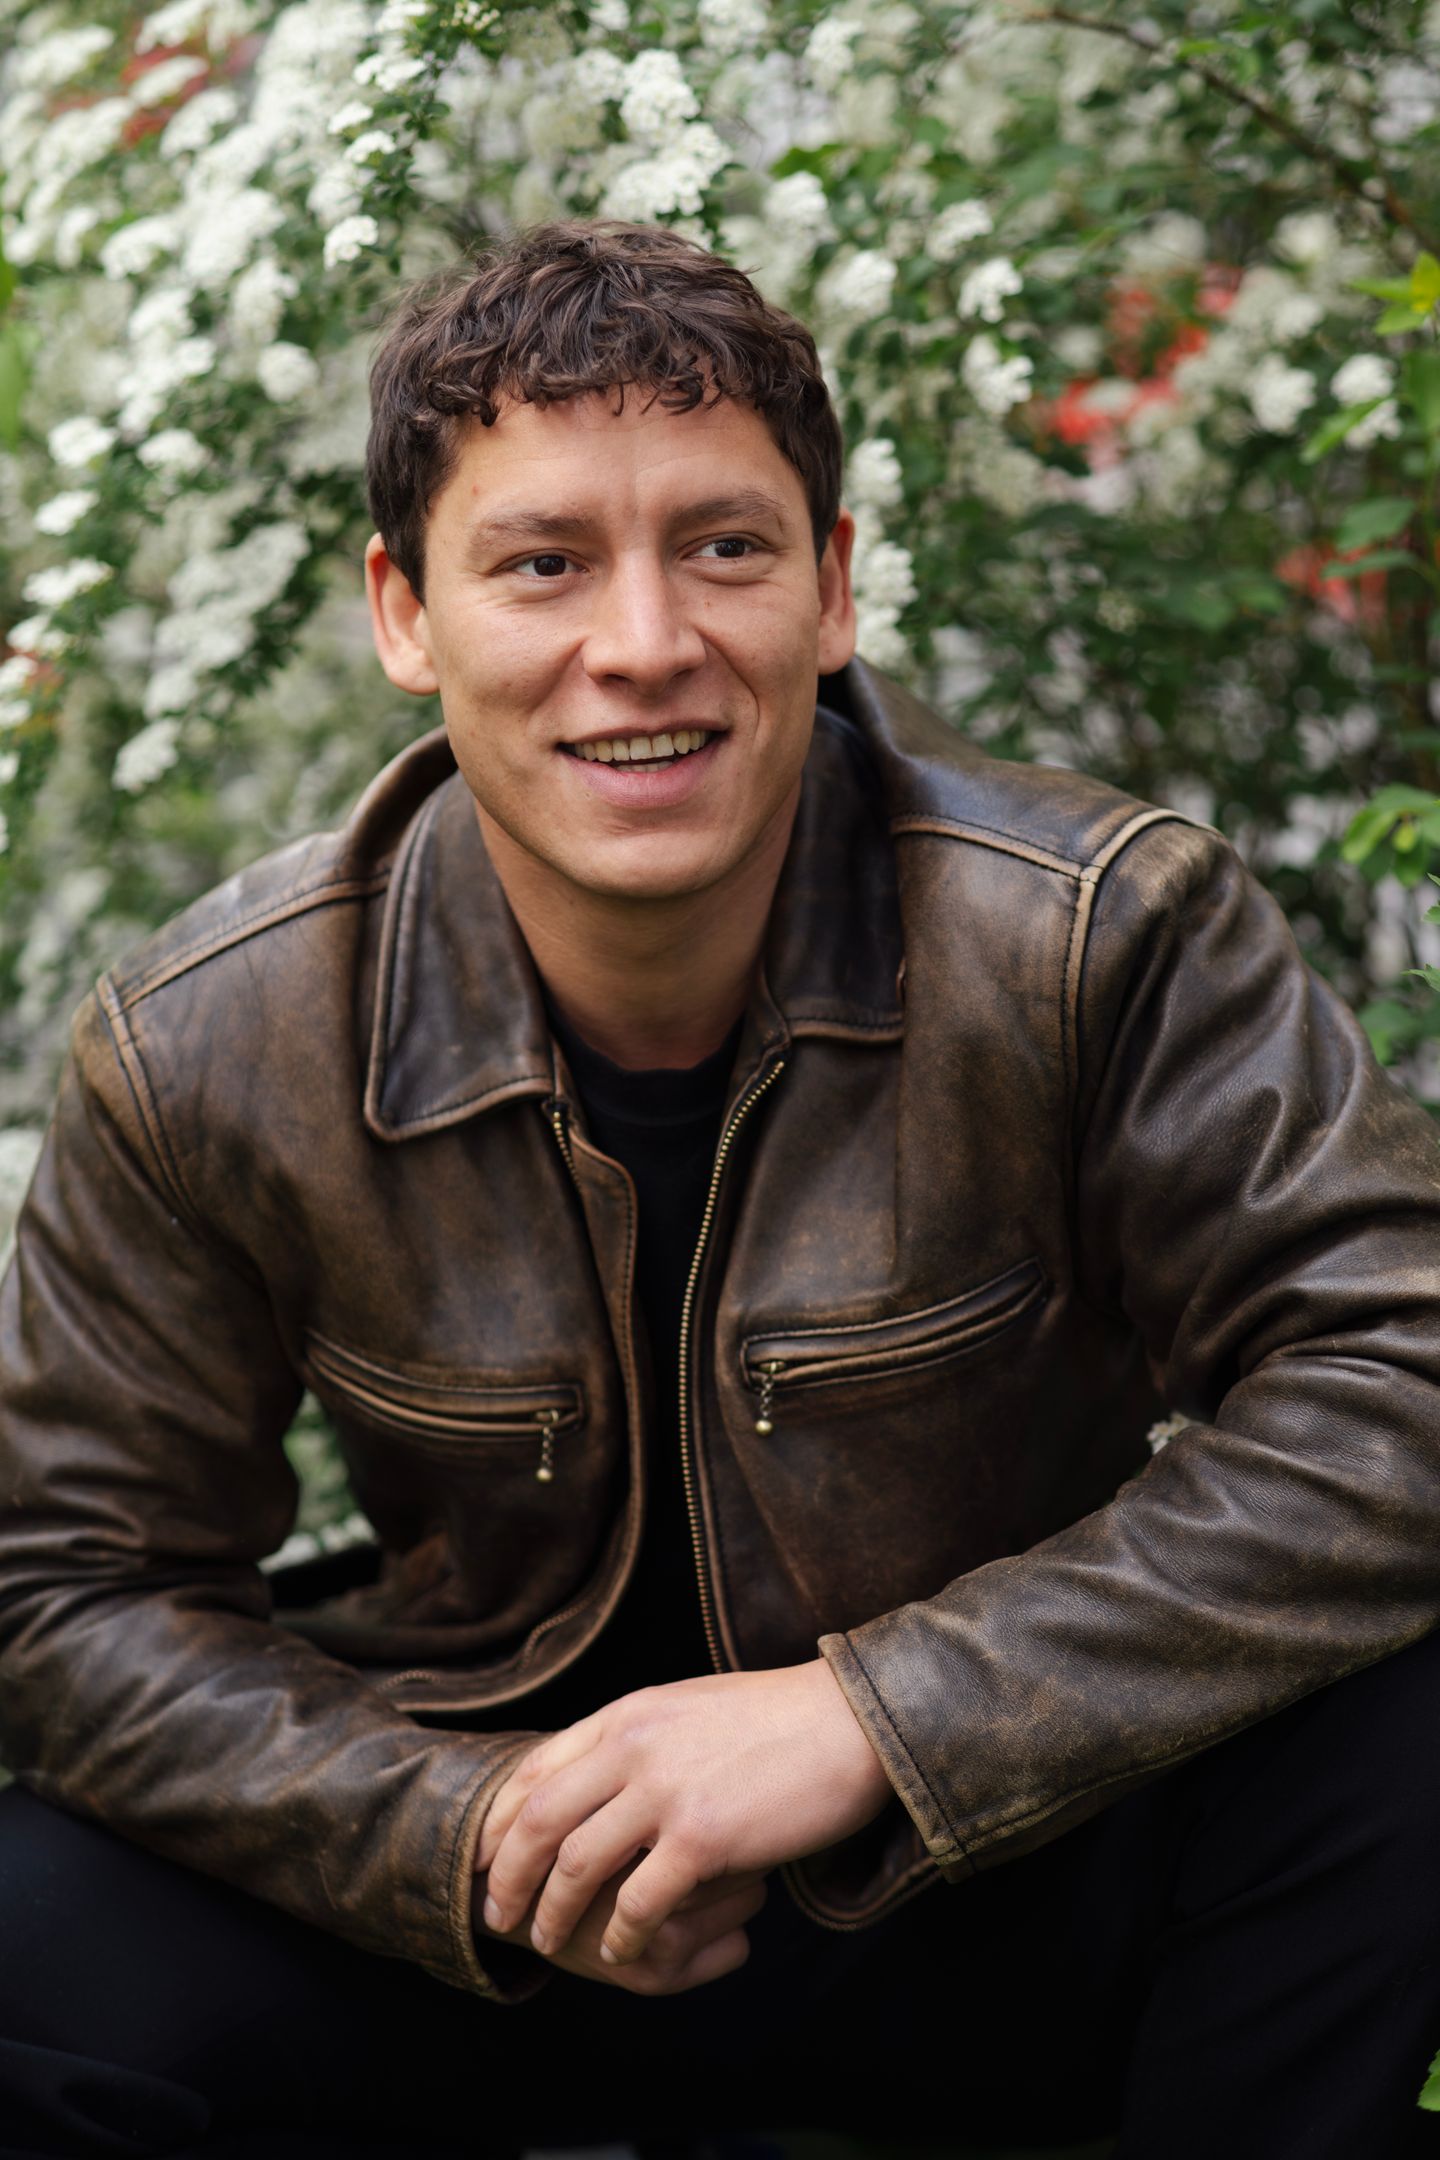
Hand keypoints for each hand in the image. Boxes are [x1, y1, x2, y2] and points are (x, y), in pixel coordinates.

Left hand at [475, 1658, 891, 1968]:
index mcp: (628, 1714)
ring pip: (577, 1865)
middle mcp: (634, 1747)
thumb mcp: (688, 1707)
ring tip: (548, 1942)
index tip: (482, 1857)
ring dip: (554, 1912)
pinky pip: (639, 1903)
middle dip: (508, 1875)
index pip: (536, 1769)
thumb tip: (596, 1775)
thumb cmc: (776, 1720)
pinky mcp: (703, 1837)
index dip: (499, 1821)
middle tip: (496, 1914)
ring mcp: (666, 1792)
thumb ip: (639, 1738)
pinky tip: (621, 1953)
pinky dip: (620, 1937)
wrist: (847, 1723)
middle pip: (539, 1820)